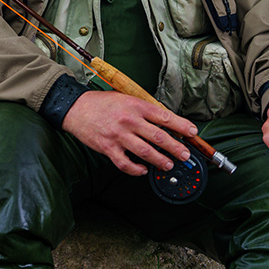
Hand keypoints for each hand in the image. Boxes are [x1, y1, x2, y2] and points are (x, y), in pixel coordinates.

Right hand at [62, 90, 196, 175]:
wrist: (76, 108)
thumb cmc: (102, 103)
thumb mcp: (125, 99)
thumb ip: (142, 110)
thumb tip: (163, 122)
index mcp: (135, 106)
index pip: (164, 117)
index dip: (181, 126)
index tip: (192, 132)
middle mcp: (129, 120)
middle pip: (158, 137)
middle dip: (176, 148)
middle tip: (186, 155)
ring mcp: (119, 135)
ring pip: (145, 152)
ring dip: (160, 160)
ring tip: (169, 165)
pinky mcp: (108, 148)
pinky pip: (125, 163)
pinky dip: (136, 169)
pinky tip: (143, 170)